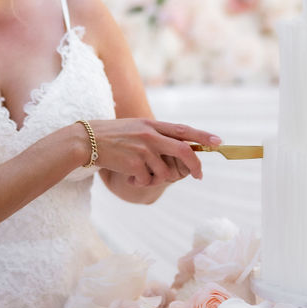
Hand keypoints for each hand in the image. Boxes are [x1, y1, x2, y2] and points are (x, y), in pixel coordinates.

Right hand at [87, 120, 218, 186]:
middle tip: (198, 176)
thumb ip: (156, 135)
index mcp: (152, 125)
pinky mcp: (134, 163)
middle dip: (195, 165)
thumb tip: (180, 148)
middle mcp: (150, 135)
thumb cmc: (112, 137)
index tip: (218, 142)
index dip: (203, 136)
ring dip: (156, 178)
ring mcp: (143, 149)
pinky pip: (148, 180)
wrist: (88, 141)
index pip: (183, 130)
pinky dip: (141, 182)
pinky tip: (129, 176)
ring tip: (140, 174)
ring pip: (164, 172)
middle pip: (183, 151)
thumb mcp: (136, 128)